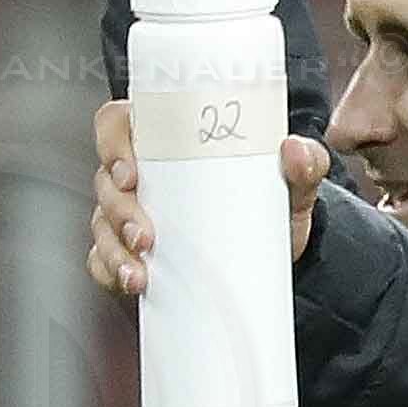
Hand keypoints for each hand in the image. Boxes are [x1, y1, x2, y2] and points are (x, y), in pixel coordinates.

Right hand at [90, 97, 326, 298]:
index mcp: (166, 141)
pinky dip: (111, 272)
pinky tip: (132, 282)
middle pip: (106, 180)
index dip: (112, 143)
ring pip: (102, 222)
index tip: (130, 172)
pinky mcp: (134, 250)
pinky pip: (104, 259)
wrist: (280, 252)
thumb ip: (305, 162)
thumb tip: (295, 150)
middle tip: (146, 235)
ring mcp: (132, 213)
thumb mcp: (293, 183)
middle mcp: (143, 174)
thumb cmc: (273, 201)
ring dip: (115, 247)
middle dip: (119, 209)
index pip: (118, 124)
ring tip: (140, 270)